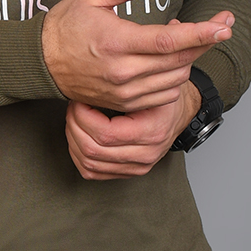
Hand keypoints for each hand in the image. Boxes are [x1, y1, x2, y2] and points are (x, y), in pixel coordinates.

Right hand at [41, 0, 233, 111]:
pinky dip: (175, 77)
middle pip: (179, 61)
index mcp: (116, 42)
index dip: (200, 34)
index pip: (168, 41)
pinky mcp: (124, 103)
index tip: (224, 25)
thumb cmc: (67, 24)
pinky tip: (173, 60)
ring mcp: (124, 91)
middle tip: (223, 25)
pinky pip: (162, 95)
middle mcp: (123, 71)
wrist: (42, 61)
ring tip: (188, 38)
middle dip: (206, 42)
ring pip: (174, 80)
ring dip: (189, 60)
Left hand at [65, 81, 201, 180]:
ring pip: (89, 164)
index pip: (106, 134)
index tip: (79, 100)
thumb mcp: (151, 84)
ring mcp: (136, 167)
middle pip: (93, 150)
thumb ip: (126, 84)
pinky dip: (78, 155)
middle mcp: (145, 155)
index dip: (84, 117)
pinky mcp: (127, 172)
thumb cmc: (163, 97)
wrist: (178, 115)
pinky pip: (92, 172)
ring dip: (73, 140)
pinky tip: (77, 137)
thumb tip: (92, 77)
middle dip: (74, 125)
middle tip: (73, 106)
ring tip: (74, 119)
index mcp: (151, 132)